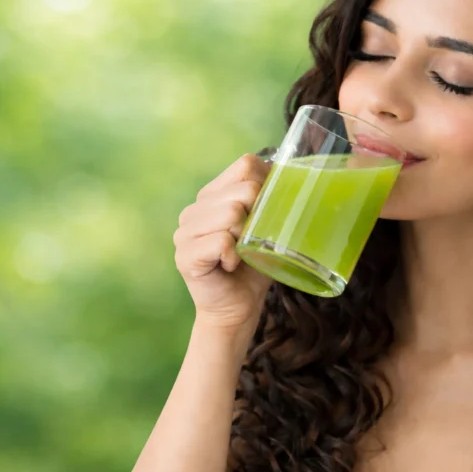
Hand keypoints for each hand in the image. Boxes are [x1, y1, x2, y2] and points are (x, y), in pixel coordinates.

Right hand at [174, 153, 275, 332]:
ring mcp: (185, 231)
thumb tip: (288, 171)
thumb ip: (269, 197)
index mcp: (213, 194)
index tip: (267, 213)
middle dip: (258, 217)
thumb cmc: (254, 266)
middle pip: (243, 190)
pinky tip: (230, 266)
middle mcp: (194, 208)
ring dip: (246, 239)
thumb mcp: (265, 226)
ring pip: (232, 214)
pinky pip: (221, 242)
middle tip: (250, 242)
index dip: (266, 184)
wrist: (238, 307)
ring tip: (239, 255)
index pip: (246, 164)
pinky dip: (234, 256)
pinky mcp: (185, 255)